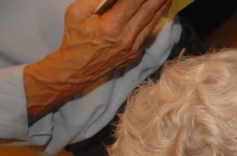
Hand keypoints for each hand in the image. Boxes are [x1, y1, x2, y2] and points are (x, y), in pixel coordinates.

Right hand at [24, 0, 171, 120]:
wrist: (77, 69)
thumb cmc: (75, 38)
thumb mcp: (77, 12)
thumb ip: (96, 0)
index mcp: (111, 26)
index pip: (132, 2)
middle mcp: (126, 37)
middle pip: (148, 11)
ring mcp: (134, 47)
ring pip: (152, 22)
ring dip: (161, 6)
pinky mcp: (136, 53)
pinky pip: (148, 32)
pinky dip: (155, 19)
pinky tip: (160, 9)